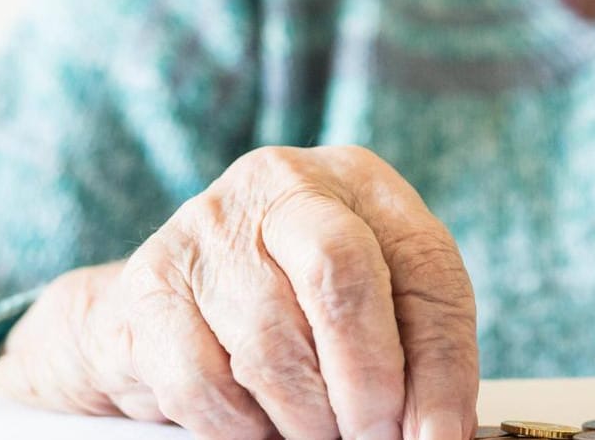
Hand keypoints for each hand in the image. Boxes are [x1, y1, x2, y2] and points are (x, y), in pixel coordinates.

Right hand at [0, 145, 477, 439]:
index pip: (426, 264)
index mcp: (358, 181)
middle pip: (339, 277)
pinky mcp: (151, 287)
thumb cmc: (294, 298)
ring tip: (317, 432)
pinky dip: (241, 427)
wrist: (168, 298)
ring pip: (272, 345)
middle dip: (367, 381)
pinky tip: (258, 425)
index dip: (443, 364)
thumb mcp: (373, 301)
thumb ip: (416, 352)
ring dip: (306, 418)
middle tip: (374, 436)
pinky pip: (203, 383)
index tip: (438, 434)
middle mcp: (283, 186)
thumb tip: (436, 433)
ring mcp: (208, 229)